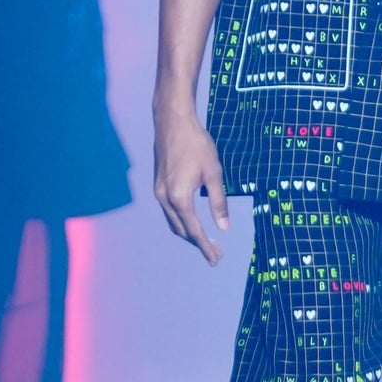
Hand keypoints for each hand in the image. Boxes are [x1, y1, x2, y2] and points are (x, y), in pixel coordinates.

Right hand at [154, 100, 230, 263]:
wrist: (173, 121)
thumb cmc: (196, 144)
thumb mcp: (213, 173)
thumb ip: (218, 202)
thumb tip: (224, 228)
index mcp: (179, 197)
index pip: (194, 230)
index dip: (206, 247)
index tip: (216, 259)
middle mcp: (164, 198)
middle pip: (181, 230)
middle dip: (198, 243)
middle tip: (216, 253)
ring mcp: (158, 192)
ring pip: (173, 222)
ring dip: (189, 234)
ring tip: (206, 242)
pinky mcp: (158, 185)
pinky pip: (169, 212)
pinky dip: (181, 222)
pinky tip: (193, 221)